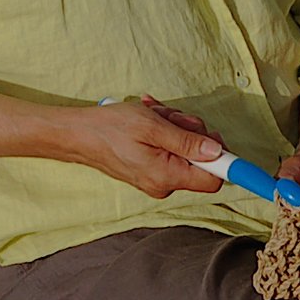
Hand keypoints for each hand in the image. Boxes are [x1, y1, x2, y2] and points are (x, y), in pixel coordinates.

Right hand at [74, 98, 227, 198]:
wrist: (78, 134)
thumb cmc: (111, 128)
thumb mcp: (153, 127)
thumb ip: (188, 141)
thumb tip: (217, 152)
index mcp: (167, 176)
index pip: (214, 179)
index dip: (222, 158)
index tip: (213, 136)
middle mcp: (164, 183)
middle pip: (200, 160)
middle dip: (191, 132)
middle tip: (171, 117)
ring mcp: (156, 178)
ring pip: (184, 150)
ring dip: (175, 126)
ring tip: (153, 115)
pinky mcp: (149, 170)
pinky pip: (169, 150)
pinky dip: (163, 132)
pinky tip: (149, 119)